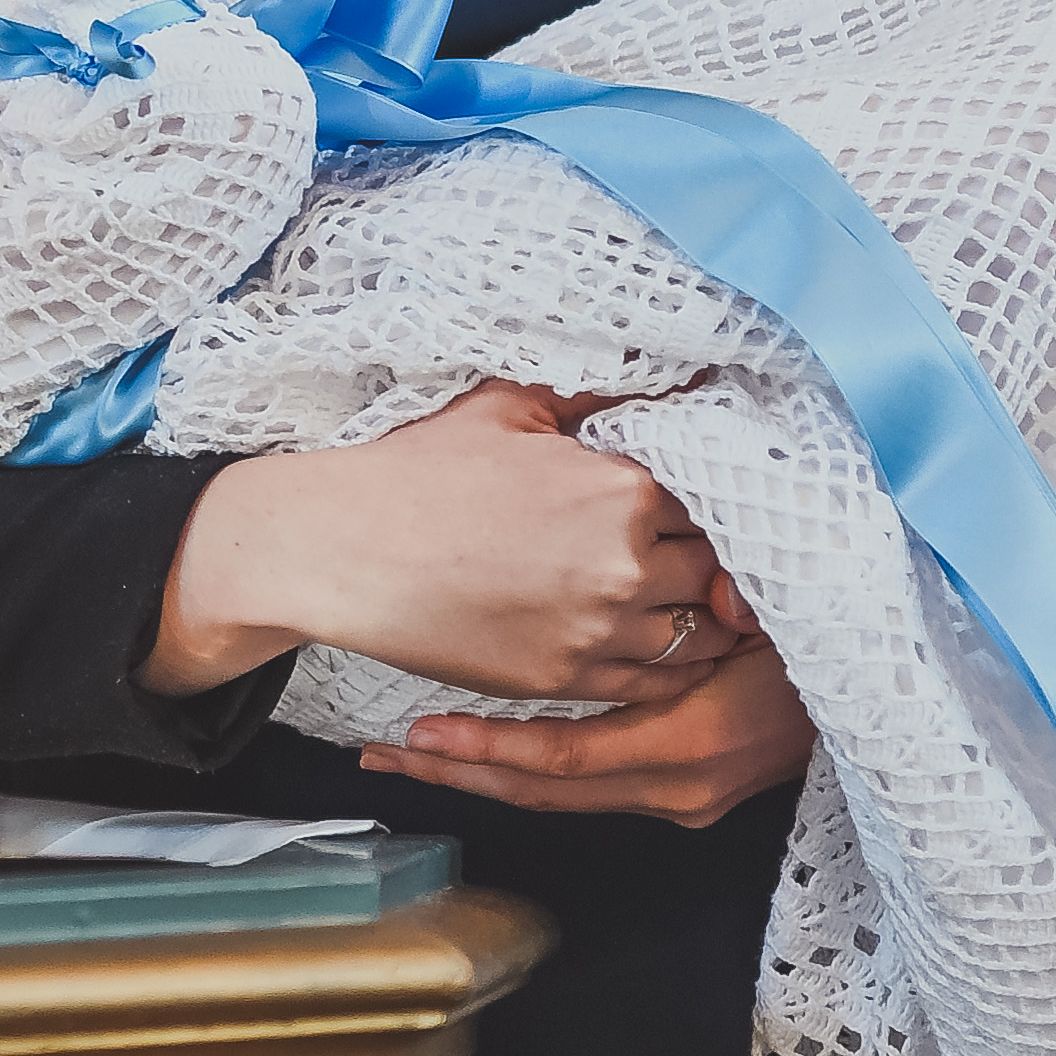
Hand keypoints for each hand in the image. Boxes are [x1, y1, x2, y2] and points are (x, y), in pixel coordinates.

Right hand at [146, 383, 731, 703]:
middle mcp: (622, 565)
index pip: (712, 501)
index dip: (713, 504)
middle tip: (714, 559)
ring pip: (695, 635)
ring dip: (705, 621)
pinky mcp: (564, 678)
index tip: (708, 509)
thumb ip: (585, 394)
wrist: (342, 550)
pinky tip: (674, 653)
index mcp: (619, 490)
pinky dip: (673, 670)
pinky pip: (651, 683)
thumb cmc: (416, 472)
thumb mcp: (504, 407)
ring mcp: (596, 630)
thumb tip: (642, 372)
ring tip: (710, 611)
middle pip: (714, 572)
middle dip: (713, 564)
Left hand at [363, 631, 811, 826]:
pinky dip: (528, 765)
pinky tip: (482, 745)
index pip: (564, 758)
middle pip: (545, 789)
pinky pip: (587, 782)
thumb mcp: (784, 607)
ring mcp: (683, 797)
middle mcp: (680, 786)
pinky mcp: (684, 792)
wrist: (898, 696)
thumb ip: (730, 596)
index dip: (487, 747)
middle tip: (383, 755)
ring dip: (484, 772)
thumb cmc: (834, 635)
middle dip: (461, 773)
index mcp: (693, 744)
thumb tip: (711, 589)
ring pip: (560, 792)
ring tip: (409, 752)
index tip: (417, 731)